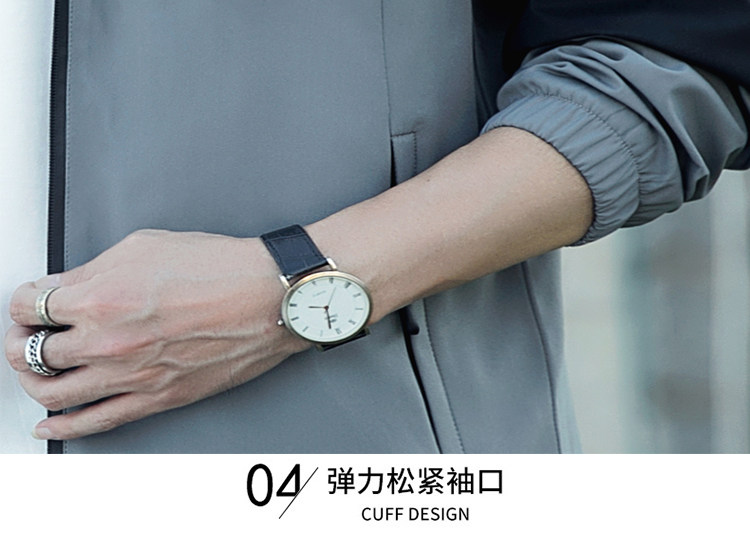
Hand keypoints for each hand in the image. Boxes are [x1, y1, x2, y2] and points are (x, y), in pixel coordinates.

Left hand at [4, 229, 309, 439]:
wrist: (267, 298)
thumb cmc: (219, 268)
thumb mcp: (145, 246)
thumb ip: (94, 270)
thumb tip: (67, 286)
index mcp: (99, 297)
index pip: (27, 305)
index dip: (22, 302)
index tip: (29, 303)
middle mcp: (107, 341)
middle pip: (31, 351)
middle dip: (22, 340)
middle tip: (27, 335)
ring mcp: (130, 375)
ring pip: (52, 392)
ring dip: (33, 380)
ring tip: (36, 371)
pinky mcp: (156, 398)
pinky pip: (95, 421)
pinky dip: (64, 426)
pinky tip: (51, 423)